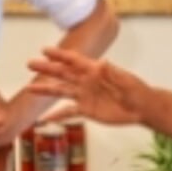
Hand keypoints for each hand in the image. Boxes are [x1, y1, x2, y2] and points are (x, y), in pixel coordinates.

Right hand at [26, 48, 147, 126]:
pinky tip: (45, 120)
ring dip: (46, 90)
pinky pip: (68, 112)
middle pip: (62, 73)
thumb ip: (113, 73)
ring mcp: (84, 95)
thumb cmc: (136, 90)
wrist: (141, 108)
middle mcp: (86, 81)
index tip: (44, 51)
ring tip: (30, 88)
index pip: (74, 60)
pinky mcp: (86, 109)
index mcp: (94, 70)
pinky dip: (57, 115)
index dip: (59, 55)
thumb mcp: (127, 80)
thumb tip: (103, 63)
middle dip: (46, 68)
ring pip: (61, 91)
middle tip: (30, 64)